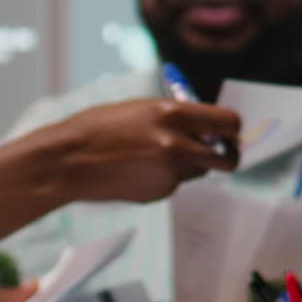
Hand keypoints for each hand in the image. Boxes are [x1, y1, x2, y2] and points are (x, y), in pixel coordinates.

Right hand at [56, 98, 240, 203]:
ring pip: (200, 170)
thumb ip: (179, 116)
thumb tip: (211, 127)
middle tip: (219, 150)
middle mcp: (177, 145)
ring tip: (155, 154)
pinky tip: (137, 169)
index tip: (229, 130)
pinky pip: (175, 183)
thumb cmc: (100, 127)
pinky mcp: (159, 193)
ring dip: (191, 164)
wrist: (68, 160)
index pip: (230, 123)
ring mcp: (169, 173)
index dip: (233, 128)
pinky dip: (165, 176)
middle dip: (228, 155)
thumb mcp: (144, 108)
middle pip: (228, 158)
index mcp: (173, 114)